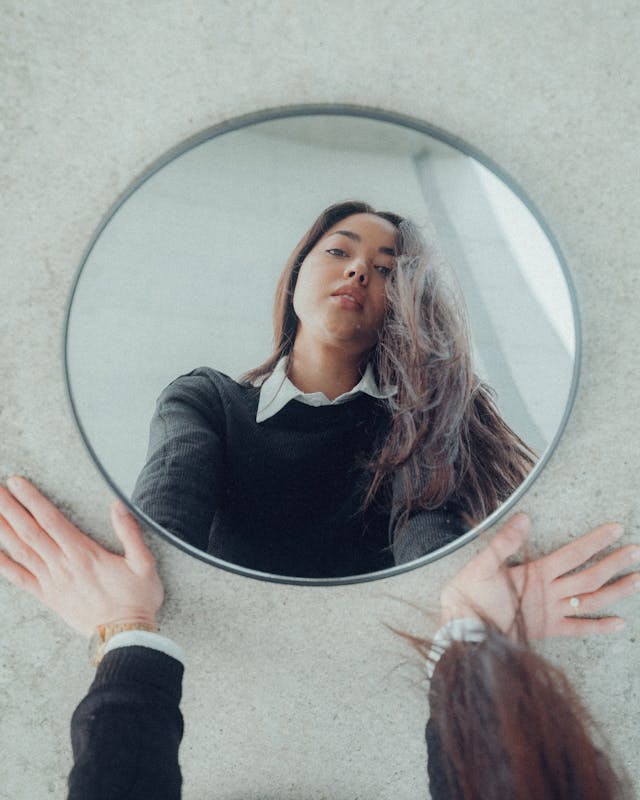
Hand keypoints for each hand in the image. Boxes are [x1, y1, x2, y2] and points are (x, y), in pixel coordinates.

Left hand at [0, 476, 163, 636]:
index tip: (18, 484)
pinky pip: (20, 579)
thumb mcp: (144, 563)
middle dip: (10, 509)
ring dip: (3, 530)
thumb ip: (130, 532)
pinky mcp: (49, 597)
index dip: (32, 500)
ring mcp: (52, 582)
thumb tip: (119, 505)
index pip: (52, 520)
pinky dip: (4, 566)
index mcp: (84, 554)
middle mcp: (63, 566)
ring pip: (21, 552)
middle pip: (30, 531)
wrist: (125, 635)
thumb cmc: (136, 599)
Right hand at [440, 512, 639, 638]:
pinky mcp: (548, 631)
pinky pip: (580, 630)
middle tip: (637, 551)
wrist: (464, 633)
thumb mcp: (481, 564)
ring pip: (592, 602)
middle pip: (591, 577)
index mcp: (537, 574)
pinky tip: (620, 624)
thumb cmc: (470, 597)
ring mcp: (552, 614)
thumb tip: (524, 518)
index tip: (616, 530)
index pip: (574, 554)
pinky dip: (601, 627)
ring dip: (617, 591)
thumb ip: (504, 541)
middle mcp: (550, 594)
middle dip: (615, 563)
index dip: (596, 541)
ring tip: (638, 580)